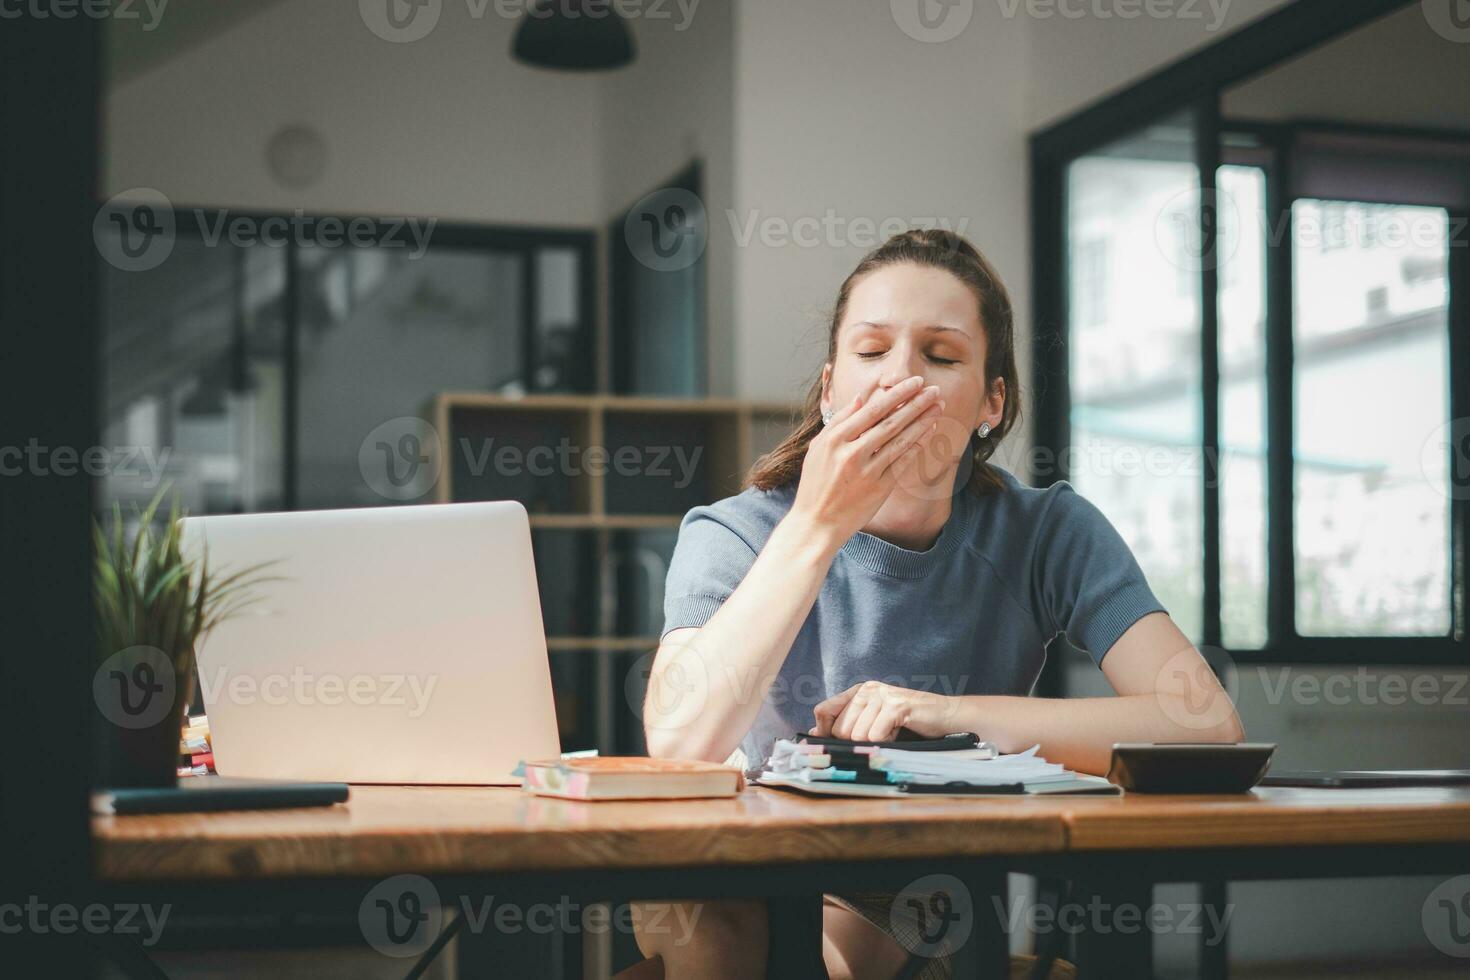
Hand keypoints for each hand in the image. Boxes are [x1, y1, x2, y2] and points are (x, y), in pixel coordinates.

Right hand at [788, 375, 942, 545]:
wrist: (816, 523)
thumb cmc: (815, 484)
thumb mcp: (818, 449)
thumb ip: (838, 422)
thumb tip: (861, 398)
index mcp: (834, 439)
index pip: (871, 409)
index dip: (895, 394)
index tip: (913, 382)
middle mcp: (850, 452)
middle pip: (889, 421)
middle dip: (914, 402)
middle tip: (933, 389)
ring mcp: (867, 470)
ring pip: (899, 439)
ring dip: (922, 420)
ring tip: (938, 406)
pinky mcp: (879, 487)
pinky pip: (902, 461)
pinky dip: (917, 444)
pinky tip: (930, 431)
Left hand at [809, 680, 960, 741]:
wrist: (947, 716)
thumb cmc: (911, 723)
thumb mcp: (874, 722)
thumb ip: (847, 724)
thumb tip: (815, 734)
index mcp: (859, 691)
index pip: (823, 710)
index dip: (824, 731)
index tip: (834, 745)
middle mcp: (867, 689)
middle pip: (839, 729)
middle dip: (857, 742)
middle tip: (879, 736)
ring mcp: (881, 695)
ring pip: (857, 735)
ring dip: (875, 742)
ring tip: (892, 733)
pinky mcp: (896, 706)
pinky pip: (875, 736)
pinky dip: (887, 742)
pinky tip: (899, 733)